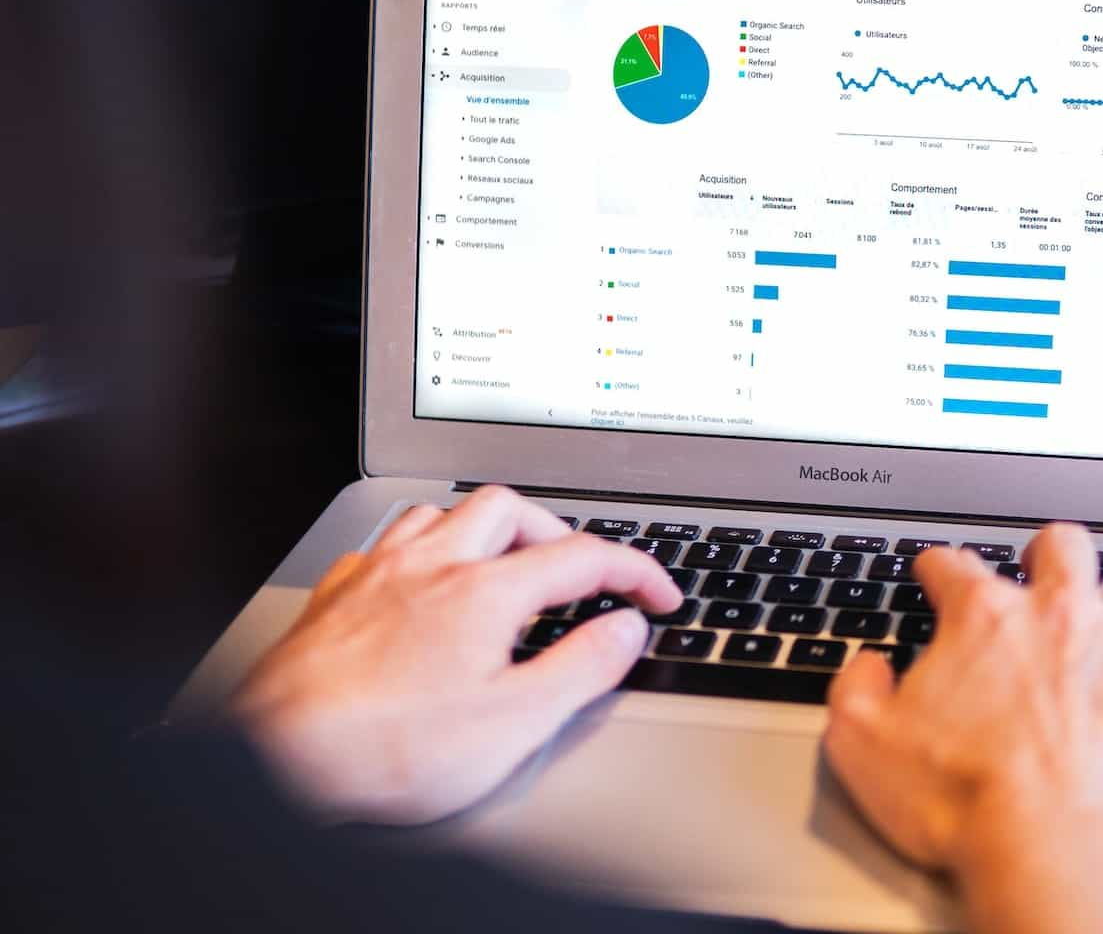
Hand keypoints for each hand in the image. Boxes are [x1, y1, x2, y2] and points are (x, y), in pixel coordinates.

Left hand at [228, 485, 681, 824]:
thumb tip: (625, 629)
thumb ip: (580, 668)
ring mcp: (377, 576)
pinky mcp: (334, 598)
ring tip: (503, 562)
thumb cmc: (382, 751)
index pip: (582, 558)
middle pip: (509, 508)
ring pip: (440, 512)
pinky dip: (420, 552)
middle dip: (555, 530)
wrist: (275, 762)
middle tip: (579, 571)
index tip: (657, 595)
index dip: (634, 572)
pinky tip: (418, 583)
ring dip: (483, 528)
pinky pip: (385, 544)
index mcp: (483, 592)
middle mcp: (430, 566)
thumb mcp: (512, 724)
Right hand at [823, 524, 1102, 933]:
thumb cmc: (964, 804)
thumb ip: (856, 689)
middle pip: (1061, 546)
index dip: (938, 567)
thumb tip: (868, 668)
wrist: (1055, 854)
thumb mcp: (862, 745)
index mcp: (984, 619)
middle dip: (1045, 553)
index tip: (936, 575)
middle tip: (1037, 574)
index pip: (954, 564)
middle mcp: (1061, 615)